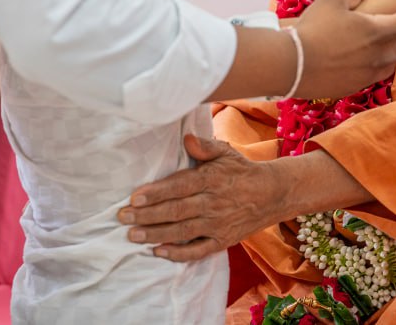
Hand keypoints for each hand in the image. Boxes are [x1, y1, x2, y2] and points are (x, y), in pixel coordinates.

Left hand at [117, 134, 288, 261]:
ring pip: (182, 231)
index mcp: (211, 179)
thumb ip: (205, 146)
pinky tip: (159, 252)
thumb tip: (186, 140)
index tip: (134, 198)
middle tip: (123, 218)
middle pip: (176, 211)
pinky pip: (198, 250)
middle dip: (147, 215)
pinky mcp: (222, 240)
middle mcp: (213, 203)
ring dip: (156, 234)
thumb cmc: (241, 171)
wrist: (272, 194)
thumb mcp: (226, 152)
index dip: (156, 193)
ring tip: (133, 235)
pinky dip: (178, 254)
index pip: (179, 187)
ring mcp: (217, 224)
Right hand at [293, 0, 395, 98]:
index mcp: (378, 30)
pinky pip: (376, 72)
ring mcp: (369, 73)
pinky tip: (359, 56)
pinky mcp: (356, 85)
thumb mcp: (332, 0)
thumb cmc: (311, 29)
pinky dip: (377, 62)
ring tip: (384, 39)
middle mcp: (380, 54)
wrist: (290, 66)